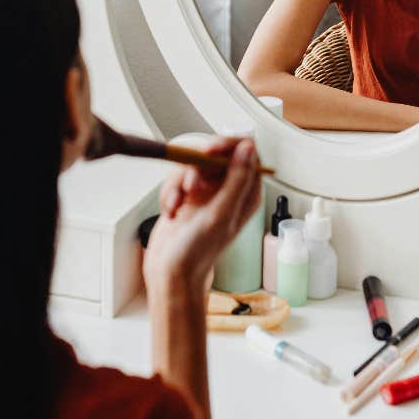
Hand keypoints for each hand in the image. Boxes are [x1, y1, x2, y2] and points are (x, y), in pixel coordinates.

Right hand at [143, 138, 260, 297]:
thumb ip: (236, 180)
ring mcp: (208, 192)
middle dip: (197, 168)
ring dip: (180, 183)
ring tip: (178, 204)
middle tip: (191, 185)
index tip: (210, 150)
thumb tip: (248, 149)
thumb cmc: (197, 252)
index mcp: (246, 193)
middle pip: (216, 154)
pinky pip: (177, 177)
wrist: (170, 272)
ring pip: (193, 164)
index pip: (246, 153)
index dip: (228, 146)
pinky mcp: (188, 195)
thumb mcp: (220, 214)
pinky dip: (170, 192)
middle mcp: (229, 190)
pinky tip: (171, 211)